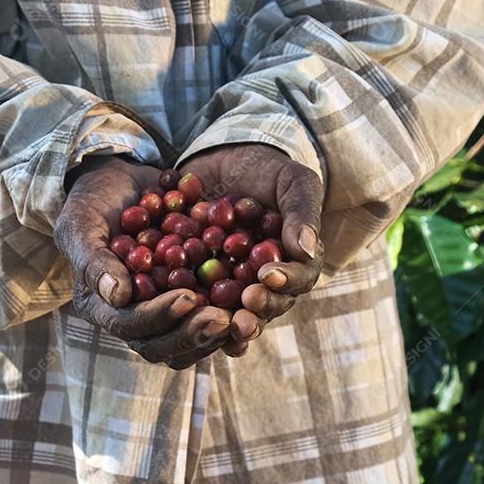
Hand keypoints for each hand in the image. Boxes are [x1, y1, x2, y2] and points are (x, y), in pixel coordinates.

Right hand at [55, 156, 257, 368]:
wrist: (119, 182)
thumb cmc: (91, 203)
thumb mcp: (82, 225)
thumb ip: (94, 261)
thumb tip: (118, 297)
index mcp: (103, 306)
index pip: (130, 325)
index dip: (159, 317)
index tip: (187, 298)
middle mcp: (133, 316)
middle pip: (163, 344)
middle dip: (193, 334)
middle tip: (223, 319)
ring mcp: (162, 308)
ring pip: (189, 340)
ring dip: (215, 333)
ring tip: (242, 317)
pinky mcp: (188, 295)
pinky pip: (210, 314)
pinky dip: (231, 312)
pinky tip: (253, 303)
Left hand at [178, 144, 324, 350]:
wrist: (222, 162)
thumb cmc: (267, 170)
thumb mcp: (291, 181)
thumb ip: (301, 212)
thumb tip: (306, 250)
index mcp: (295, 263)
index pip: (298, 279)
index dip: (286, 281)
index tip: (269, 275)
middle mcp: (265, 283)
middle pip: (266, 305)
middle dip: (257, 309)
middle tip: (245, 303)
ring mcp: (232, 287)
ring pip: (233, 313)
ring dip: (225, 321)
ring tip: (216, 321)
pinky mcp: (199, 283)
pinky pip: (195, 301)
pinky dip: (187, 311)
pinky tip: (178, 316)